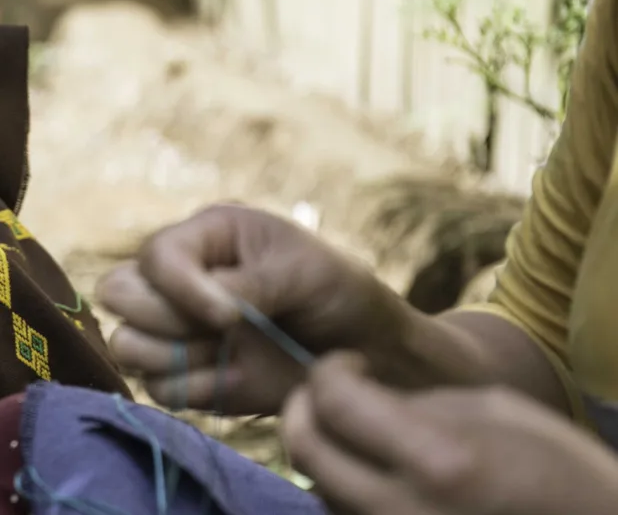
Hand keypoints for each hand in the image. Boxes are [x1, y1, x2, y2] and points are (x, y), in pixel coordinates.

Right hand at [95, 204, 408, 414]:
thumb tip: (210, 312)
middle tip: (226, 331)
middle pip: (118, 294)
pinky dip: (193, 389)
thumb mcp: (302, 271)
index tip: (231, 316)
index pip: (156, 256)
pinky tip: (235, 378)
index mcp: (204, 237)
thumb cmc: (338, 293)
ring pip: (127, 345)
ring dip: (177, 355)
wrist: (367, 356)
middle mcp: (178, 280)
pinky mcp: (184, 376)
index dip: (182, 288)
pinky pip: (157, 389)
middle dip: (168, 319)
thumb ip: (247, 284)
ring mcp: (175, 329)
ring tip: (231, 353)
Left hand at [282, 352, 617, 514]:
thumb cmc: (558, 473)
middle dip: (305, 408)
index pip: (336, 403)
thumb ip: (414, 403)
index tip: (345, 363)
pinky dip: (343, 489)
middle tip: (328, 393)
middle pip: (305, 449)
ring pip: (318, 488)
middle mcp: (401, 511)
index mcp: (439, 461)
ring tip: (356, 433)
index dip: (329, 372)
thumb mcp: (495, 415)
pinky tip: (373, 472)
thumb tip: (356, 396)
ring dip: (324, 452)